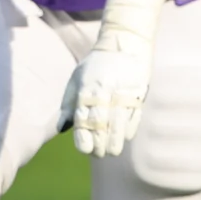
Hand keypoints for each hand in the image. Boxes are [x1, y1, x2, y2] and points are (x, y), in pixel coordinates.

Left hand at [60, 28, 152, 157]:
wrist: (124, 44)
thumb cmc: (95, 65)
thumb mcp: (76, 80)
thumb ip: (68, 104)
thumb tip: (61, 128)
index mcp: (86, 89)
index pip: (83, 119)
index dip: (84, 137)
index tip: (86, 150)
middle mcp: (104, 92)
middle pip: (101, 124)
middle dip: (100, 143)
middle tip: (99, 155)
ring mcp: (123, 92)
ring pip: (119, 123)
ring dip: (115, 141)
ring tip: (112, 152)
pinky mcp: (138, 92)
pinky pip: (134, 116)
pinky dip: (129, 129)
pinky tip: (124, 138)